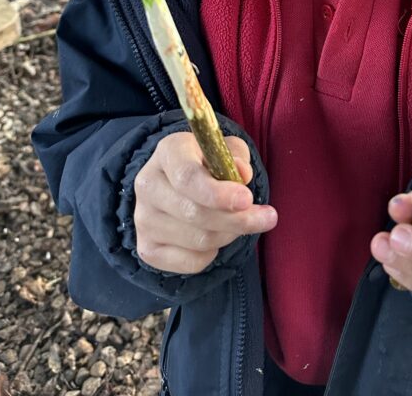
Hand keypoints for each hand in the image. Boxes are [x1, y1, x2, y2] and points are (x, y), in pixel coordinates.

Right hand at [133, 131, 276, 273]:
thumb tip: (242, 174)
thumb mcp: (224, 149)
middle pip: (194, 213)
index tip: (248, 200)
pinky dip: (214, 252)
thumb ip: (236, 157)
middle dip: (237, 219)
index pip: (187, 177)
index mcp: (168, 152)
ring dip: (230, 234)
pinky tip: (218, 235)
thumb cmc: (207, 161)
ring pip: (198, 240)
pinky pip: (192, 262)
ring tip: (240, 221)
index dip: (218, 193)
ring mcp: (143, 219)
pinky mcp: (147, 248)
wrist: (175, 181)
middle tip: (268, 217)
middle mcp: (148, 185)